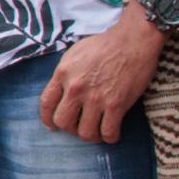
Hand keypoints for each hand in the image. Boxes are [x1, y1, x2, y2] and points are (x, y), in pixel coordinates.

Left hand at [41, 7, 161, 142]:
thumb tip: (61, 92)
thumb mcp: (75, 54)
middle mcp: (76, 88)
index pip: (46, 103)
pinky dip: (109, 137)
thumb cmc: (106, 44)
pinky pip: (108, 132)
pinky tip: (112, 133)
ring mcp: (96, 98)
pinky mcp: (116, 104)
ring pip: (85, 132)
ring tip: (97, 131)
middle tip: (80, 126)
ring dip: (91, 135)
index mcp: (63, 74)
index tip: (53, 125)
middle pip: (62, 122)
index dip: (48, 119)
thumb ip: (65, 74)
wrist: (133, 40)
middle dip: (70, 128)